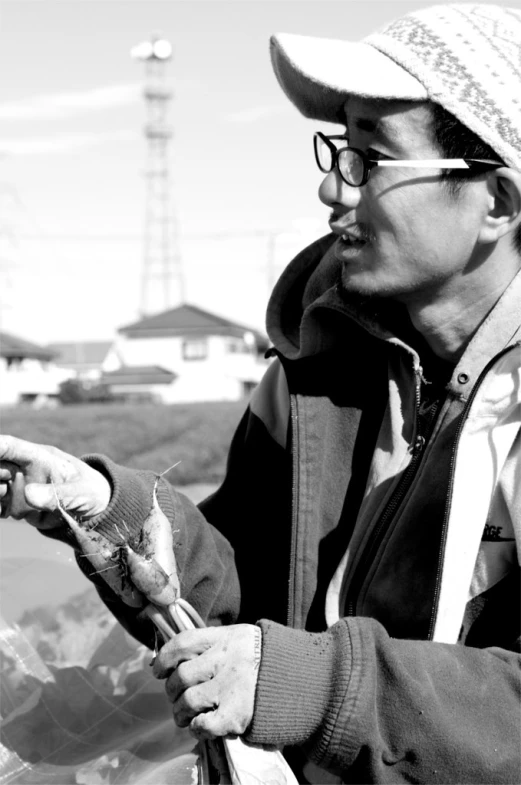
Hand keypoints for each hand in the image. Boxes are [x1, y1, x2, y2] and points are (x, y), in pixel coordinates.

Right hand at [0, 435, 110, 528]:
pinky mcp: (15, 505)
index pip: (12, 447)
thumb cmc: (90, 492)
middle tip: (5, 489)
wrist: (93, 510)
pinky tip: (5, 512)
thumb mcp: (81, 492)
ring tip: (8, 501)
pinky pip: (0, 505)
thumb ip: (58, 494)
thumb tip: (29, 494)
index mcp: (40, 458)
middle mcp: (23, 470)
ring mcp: (17, 487)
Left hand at [153, 624, 261, 738]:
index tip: (158, 670)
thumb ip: (211, 645)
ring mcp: (231, 687)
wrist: (300, 678)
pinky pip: (203, 724)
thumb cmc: (264, 659)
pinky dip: (196, 727)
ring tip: (184, 715)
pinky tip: (200, 725)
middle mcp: (226, 660)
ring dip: (180, 712)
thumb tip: (173, 659)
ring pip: (187, 701)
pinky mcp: (237, 714)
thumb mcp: (239, 638)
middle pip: (181, 675)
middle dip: (171, 690)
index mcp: (225, 638)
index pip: (183, 643)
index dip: (163, 658)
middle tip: (176, 696)